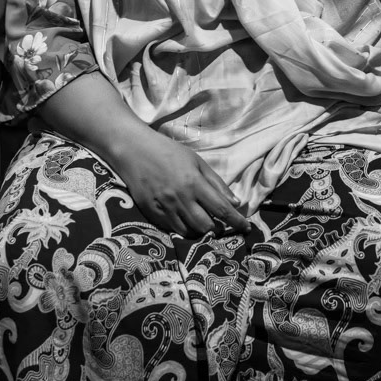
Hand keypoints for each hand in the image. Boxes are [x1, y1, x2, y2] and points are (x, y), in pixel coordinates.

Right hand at [114, 131, 250, 237]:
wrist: (134, 149)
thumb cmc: (168, 151)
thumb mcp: (196, 161)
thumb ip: (216, 182)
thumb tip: (236, 203)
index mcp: (194, 183)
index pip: (222, 209)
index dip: (237, 222)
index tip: (246, 228)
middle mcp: (180, 198)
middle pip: (206, 226)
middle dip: (217, 229)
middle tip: (220, 225)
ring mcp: (164, 207)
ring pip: (189, 231)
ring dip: (200, 230)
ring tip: (202, 222)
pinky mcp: (151, 212)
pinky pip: (171, 229)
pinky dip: (182, 227)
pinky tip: (184, 219)